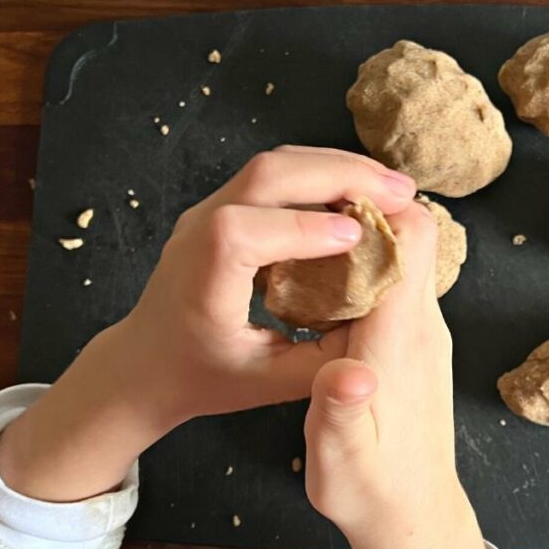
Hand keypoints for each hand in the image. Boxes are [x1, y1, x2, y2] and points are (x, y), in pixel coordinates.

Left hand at [0, 147, 417, 501]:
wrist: (146, 363)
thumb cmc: (202, 378)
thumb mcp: (266, 385)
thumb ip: (322, 364)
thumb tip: (383, 336)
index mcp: (199, 281)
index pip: (243, 234)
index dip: (302, 228)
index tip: (357, 236)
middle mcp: (196, 233)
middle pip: (267, 175)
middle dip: (340, 175)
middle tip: (402, 191)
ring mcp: (206, 211)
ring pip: (273, 164)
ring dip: (336, 167)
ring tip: (390, 185)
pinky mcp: (222, 206)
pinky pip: (272, 174)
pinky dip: (321, 174)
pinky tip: (359, 190)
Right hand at [303, 203, 504, 548]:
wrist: (411, 515)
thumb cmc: (371, 489)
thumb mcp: (341, 459)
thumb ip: (340, 412)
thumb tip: (348, 373)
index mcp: (400, 339)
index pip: (410, 240)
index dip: (372, 205)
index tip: (322, 198)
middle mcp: (421, 324)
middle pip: (410, 235)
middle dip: (360, 210)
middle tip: (303, 210)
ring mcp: (422, 332)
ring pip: (402, 257)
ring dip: (360, 240)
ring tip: (305, 243)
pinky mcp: (415, 343)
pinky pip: (396, 284)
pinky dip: (363, 271)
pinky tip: (322, 289)